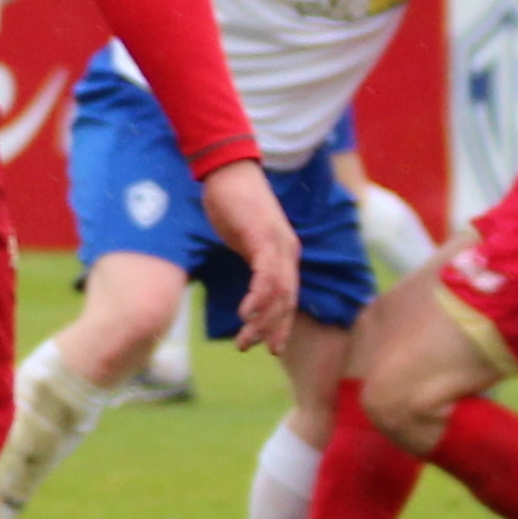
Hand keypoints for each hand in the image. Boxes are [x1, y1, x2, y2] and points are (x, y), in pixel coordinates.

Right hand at [197, 161, 299, 354]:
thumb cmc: (233, 203)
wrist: (228, 170)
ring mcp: (278, 244)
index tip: (271, 347)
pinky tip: (246, 313)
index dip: (281, 324)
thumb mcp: (244, 239)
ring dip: (263, 320)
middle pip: (287, 300)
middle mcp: (288, 250)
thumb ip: (251, 260)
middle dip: (272, 329)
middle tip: (254, 348)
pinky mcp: (264, 237)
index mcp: (284, 253)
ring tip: (246, 338)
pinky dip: (259, 297)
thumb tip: (248, 283)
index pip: (289, 297)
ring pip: (279, 292)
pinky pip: (266, 274)